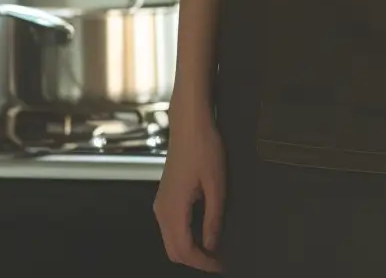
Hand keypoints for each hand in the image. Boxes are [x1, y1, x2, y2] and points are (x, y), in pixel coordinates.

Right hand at [152, 94, 224, 269]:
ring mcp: (161, 201)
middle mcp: (162, 208)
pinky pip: (171, 228)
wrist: (189, 121)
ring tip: (215, 248)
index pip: (185, 251)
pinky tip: (203, 231)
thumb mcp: (216, 185)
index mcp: (173, 208)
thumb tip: (212, 246)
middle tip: (220, 259)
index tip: (224, 264)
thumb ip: (213, 219)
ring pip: (171, 241)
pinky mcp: (164, 195)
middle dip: (196, 261)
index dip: (205, 263)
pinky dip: (185, 237)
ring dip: (190, 250)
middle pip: (174, 252)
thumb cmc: (204, 147)